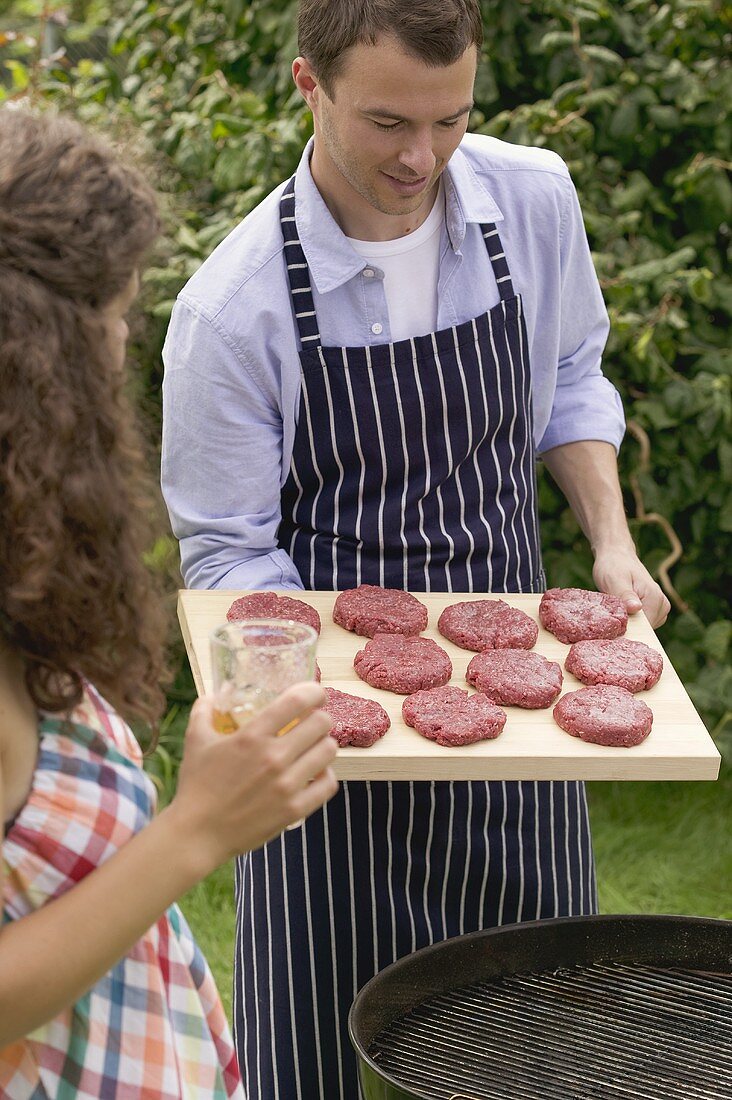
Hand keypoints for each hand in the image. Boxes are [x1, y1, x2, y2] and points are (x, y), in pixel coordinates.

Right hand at [168, 683, 337, 875]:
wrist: (197, 834)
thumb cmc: (196, 785)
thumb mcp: (195, 741)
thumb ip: (204, 711)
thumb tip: (214, 694)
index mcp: (252, 736)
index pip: (298, 700)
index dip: (313, 692)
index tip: (315, 695)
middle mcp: (273, 757)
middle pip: (321, 723)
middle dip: (319, 718)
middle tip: (312, 724)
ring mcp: (287, 785)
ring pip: (329, 751)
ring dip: (323, 745)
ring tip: (313, 748)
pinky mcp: (294, 810)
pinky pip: (329, 784)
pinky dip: (325, 775)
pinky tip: (314, 774)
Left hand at [592, 549, 670, 627]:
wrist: (616, 556)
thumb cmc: (613, 566)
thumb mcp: (615, 579)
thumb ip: (625, 595)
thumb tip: (636, 608)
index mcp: (655, 598)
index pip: (644, 628)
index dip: (626, 629)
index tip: (611, 623)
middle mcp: (662, 605)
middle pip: (644, 630)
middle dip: (626, 625)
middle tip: (611, 611)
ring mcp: (660, 609)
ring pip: (642, 628)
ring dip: (627, 622)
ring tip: (617, 606)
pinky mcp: (653, 611)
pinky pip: (642, 624)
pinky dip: (630, 620)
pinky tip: (621, 609)